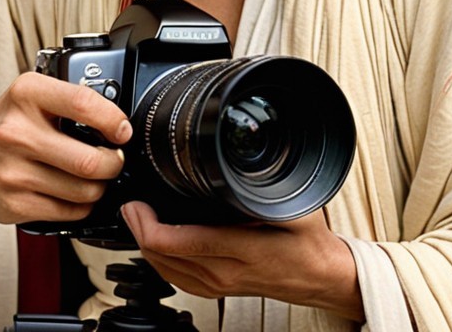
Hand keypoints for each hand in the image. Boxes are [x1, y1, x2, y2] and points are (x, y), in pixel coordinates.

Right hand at [0, 72, 131, 224]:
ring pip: (84, 190)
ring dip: (100, 187)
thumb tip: (118, 121)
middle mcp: (16, 132)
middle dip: (114, 163)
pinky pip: (69, 211)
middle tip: (114, 159)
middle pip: (89, 159)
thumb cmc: (3, 129)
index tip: (122, 131)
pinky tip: (74, 194)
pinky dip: (82, 206)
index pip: (82, 103)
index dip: (113, 120)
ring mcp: (13, 171)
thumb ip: (69, 100)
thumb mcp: (29, 97)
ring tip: (94, 178)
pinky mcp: (14, 204)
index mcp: (25, 95)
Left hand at [120, 201, 363, 321]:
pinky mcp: (215, 291)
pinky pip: (174, 279)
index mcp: (241, 249)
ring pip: (163, 270)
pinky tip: (157, 242)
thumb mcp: (291, 204)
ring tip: (139, 217)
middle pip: (161, 257)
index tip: (137, 204)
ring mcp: (217, 286)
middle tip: (131, 204)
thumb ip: (262, 185)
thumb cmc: (308, 242)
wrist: (320, 277)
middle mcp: (224, 273)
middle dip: (138, 228)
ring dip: (145, 243)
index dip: (147, 224)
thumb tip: (234, 159)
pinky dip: (159, 258)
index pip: (179, 243)